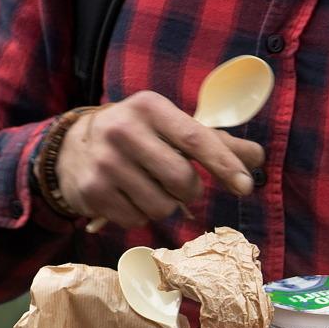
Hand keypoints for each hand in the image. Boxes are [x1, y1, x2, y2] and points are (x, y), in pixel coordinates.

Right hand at [57, 92, 264, 227]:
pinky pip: (138, 220)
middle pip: (182, 179)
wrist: (71, 148)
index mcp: (149, 107)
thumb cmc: (137, 137)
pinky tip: (128, 196)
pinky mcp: (92, 191)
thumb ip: (215, 142)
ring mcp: (104, 162)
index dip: (225, 165)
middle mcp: (122, 130)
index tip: (246, 186)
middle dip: (190, 190)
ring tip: (149, 187)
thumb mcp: (170, 127)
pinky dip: (142, 215)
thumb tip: (257, 158)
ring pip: (162, 207)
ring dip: (166, 206)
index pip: (196, 138)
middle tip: (180, 184)